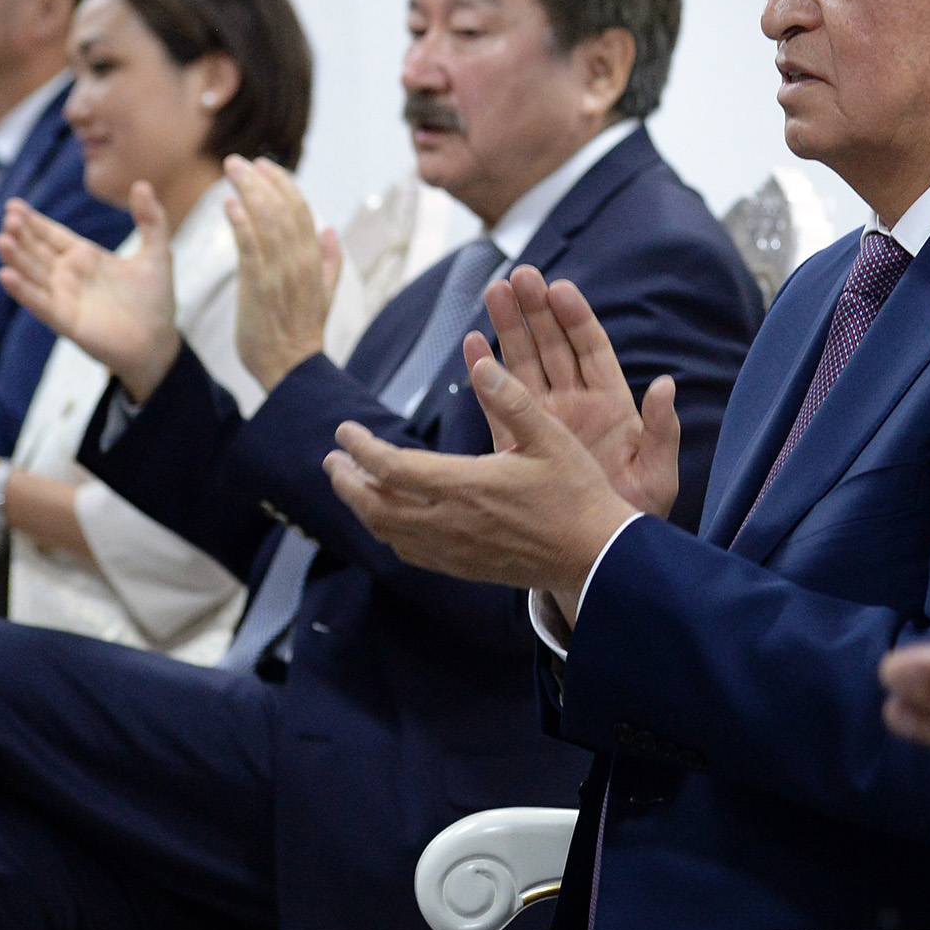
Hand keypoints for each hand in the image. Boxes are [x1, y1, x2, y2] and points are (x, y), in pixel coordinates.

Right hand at [0, 184, 179, 400]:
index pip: (51, 234)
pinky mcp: (64, 320)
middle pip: (36, 250)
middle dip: (21, 235)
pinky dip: (22, 290)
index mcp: (85, 257)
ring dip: (16, 258)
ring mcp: (63, 297)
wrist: (158, 342)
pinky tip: (6, 275)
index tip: (13, 205)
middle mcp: (68, 275)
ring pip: (32, 273)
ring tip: (2, 240)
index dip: (33, 221)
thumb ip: (151, 220)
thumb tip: (141, 184)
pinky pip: (39, 303)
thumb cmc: (155, 300)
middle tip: (9, 218)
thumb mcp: (157, 254)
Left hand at [223, 156, 342, 390]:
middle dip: (261, 180)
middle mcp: (300, 262)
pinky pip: (251, 248)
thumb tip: (330, 229)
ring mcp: (280, 273)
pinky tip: (229, 205)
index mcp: (315, 260)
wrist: (290, 367)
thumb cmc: (300, 332)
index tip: (264, 166)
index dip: (283, 185)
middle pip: (283, 209)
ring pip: (267, 222)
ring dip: (248, 192)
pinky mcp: (258, 286)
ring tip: (231, 171)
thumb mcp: (325, 293)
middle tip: (238, 161)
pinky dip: (241, 224)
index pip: (301, 211)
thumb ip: (330, 260)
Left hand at [322, 351, 636, 615]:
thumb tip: (480, 363)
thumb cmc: (577, 493)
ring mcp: (455, 550)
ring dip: (362, 508)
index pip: (391, 467)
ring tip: (353, 486)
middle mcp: (451, 522)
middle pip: (376, 505)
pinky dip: (389, 533)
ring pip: (388, 532)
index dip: (360, 448)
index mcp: (466, 485)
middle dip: (347, 481)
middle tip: (333, 460)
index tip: (344, 431)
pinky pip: (411, 553)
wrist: (596, 556)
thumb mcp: (551, 436)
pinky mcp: (465, 567)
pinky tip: (391, 521)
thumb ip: (512, 399)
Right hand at [470, 268, 679, 517]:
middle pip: (553, 346)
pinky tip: (472, 344)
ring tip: (493, 292)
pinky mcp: (518, 442)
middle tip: (517, 277)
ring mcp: (545, 421)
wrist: (602, 554)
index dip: (576, 318)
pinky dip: (485, 373)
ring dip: (508, 330)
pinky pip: (499, 401)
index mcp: (611, 405)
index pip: (591, 349)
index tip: (559, 288)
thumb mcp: (658, 473)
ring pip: (524, 364)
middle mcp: (575, 405)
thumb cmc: (637, 513)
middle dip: (535, 311)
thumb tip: (665, 385)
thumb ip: (662, 430)